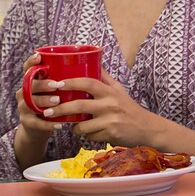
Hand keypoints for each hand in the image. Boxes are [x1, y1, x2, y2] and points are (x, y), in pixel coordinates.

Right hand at [14, 52, 62, 140]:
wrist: (37, 129)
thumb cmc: (51, 106)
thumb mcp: (53, 92)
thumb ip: (64, 81)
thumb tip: (92, 67)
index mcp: (31, 82)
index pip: (27, 68)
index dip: (31, 62)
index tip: (39, 57)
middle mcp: (24, 92)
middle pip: (29, 85)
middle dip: (42, 84)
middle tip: (56, 85)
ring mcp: (23, 107)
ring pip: (31, 103)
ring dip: (44, 101)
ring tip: (58, 101)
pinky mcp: (26, 122)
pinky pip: (36, 122)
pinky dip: (48, 124)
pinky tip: (59, 125)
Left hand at [42, 71, 156, 145]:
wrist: (147, 128)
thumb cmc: (128, 107)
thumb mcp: (118, 89)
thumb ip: (104, 77)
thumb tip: (92, 59)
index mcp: (109, 91)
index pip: (87, 82)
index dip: (70, 82)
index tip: (56, 84)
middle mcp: (110, 104)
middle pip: (79, 105)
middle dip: (61, 109)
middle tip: (48, 111)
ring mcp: (110, 120)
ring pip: (82, 125)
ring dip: (74, 127)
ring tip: (71, 125)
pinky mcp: (111, 134)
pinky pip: (90, 136)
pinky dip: (87, 135)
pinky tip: (89, 133)